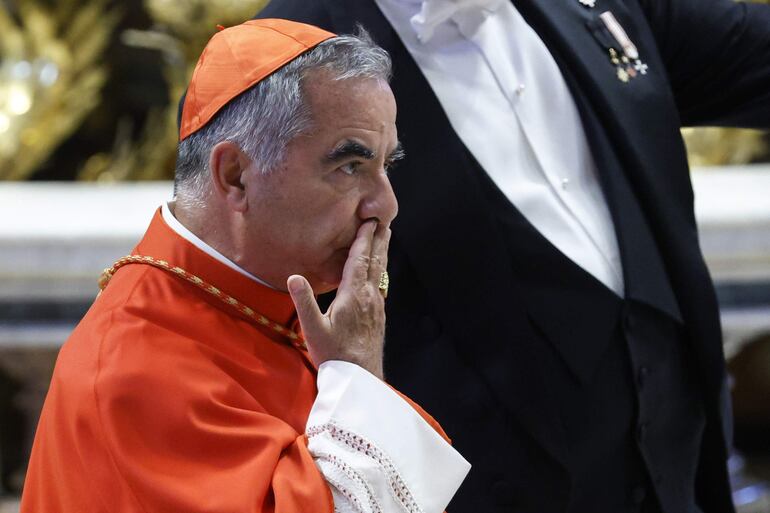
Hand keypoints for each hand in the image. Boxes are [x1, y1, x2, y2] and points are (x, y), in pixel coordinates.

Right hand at [287, 220, 389, 378]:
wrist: (360, 377)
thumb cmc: (334, 354)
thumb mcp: (313, 329)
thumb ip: (304, 302)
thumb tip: (293, 277)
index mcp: (353, 294)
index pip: (359, 260)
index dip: (363, 239)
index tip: (369, 221)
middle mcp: (369, 296)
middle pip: (375, 261)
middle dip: (378, 240)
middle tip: (383, 221)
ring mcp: (376, 306)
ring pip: (381, 273)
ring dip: (382, 253)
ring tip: (385, 239)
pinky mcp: (379, 316)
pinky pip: (381, 285)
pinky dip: (380, 271)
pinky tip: (379, 274)